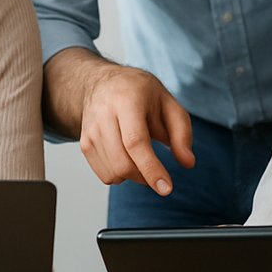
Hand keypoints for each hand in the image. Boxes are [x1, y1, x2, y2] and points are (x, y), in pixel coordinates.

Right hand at [77, 62, 194, 192]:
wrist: (102, 83)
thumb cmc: (139, 93)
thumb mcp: (169, 104)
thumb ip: (182, 133)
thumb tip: (187, 162)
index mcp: (127, 100)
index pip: (135, 142)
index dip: (151, 168)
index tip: (166, 188)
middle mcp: (104, 115)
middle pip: (122, 162)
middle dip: (145, 177)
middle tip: (159, 173)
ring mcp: (90, 130)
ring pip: (113, 173)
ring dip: (134, 176)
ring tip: (141, 156)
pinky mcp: (84, 143)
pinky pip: (104, 175)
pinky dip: (120, 175)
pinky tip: (126, 157)